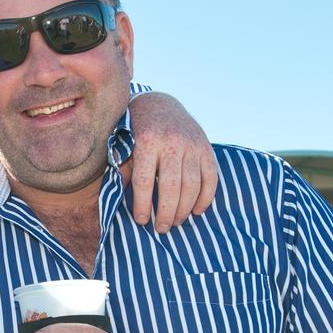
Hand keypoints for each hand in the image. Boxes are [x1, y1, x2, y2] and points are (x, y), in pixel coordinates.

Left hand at [127, 91, 217, 232]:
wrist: (159, 104)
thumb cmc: (134, 131)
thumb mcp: (123, 145)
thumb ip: (123, 169)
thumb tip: (121, 200)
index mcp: (146, 141)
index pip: (144, 181)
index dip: (143, 205)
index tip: (142, 220)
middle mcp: (170, 142)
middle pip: (171, 187)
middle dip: (166, 213)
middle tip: (162, 228)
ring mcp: (191, 144)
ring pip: (192, 185)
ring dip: (185, 209)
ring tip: (176, 222)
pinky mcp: (206, 147)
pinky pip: (211, 178)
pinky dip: (206, 198)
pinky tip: (197, 211)